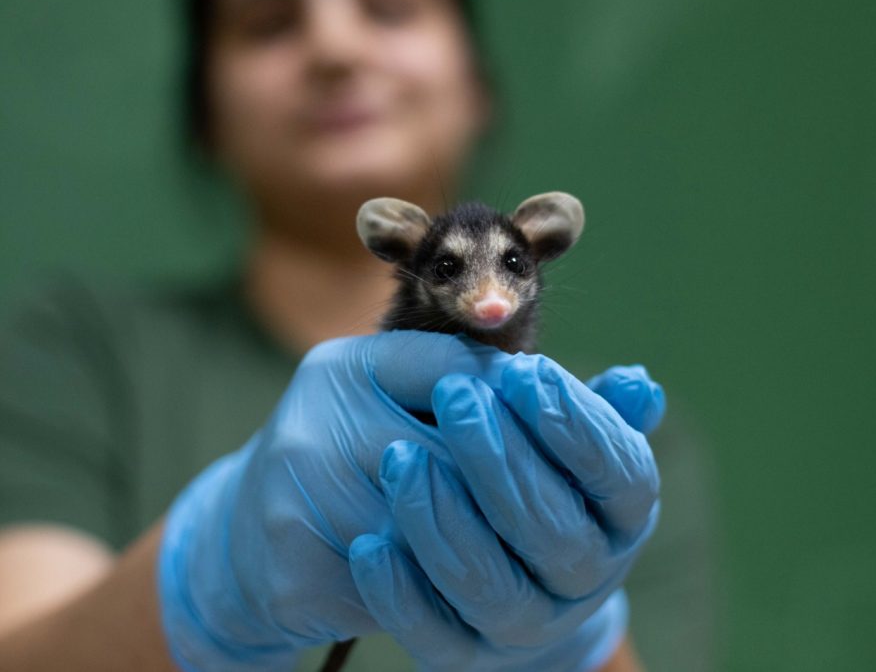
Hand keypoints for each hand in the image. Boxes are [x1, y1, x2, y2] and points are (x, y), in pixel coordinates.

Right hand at [156, 331, 510, 670]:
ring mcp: (298, 508)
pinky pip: (403, 587)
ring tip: (509, 537)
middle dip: (505, 476)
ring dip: (479, 536)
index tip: (545, 413)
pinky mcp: (299, 578)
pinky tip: (453, 580)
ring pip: (434, 529)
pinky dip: (437, 586)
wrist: (243, 534)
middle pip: (452, 457)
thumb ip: (451, 373)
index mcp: (341, 371)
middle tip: (549, 492)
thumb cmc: (342, 449)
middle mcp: (312, 431)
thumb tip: (540, 383)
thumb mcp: (382, 391)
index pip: (455, 372)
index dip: (509, 397)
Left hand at [349, 359, 663, 671]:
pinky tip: (369, 542)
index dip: (574, 422)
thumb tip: (638, 384)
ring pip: (492, 586)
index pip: (619, 473)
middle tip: (454, 395)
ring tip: (401, 458)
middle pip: (553, 531)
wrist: (510, 567)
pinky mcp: (467, 656)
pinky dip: (402, 593)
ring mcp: (528, 625)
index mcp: (624, 517)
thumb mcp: (571, 442)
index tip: (523, 369)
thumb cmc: (540, 477)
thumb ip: (594, 411)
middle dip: (500, 460)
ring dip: (445, 521)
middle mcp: (586, 579)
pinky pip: (436, 635)